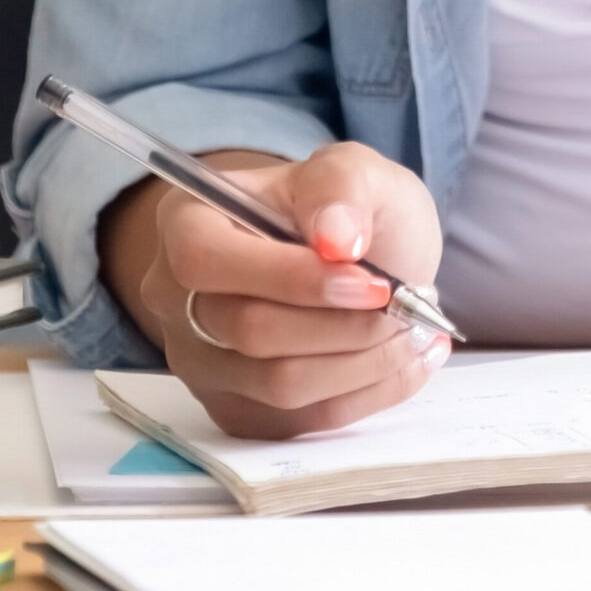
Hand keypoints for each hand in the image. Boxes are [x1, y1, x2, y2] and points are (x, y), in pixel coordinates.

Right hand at [131, 144, 449, 437]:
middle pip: (249, 331)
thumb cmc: (343, 207)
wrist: (354, 254)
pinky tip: (407, 359)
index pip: (206, 260)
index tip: (373, 281)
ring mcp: (202, 363)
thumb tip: (337, 237)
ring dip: (364, 361)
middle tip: (407, 304)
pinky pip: (303, 421)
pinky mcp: (239, 411)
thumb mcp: (353, 170)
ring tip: (414, 326)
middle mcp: (176, 299)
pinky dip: (368, 393)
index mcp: (186, 222)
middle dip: (345, 324)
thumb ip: (341, 186)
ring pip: (279, 386)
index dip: (290, 277)